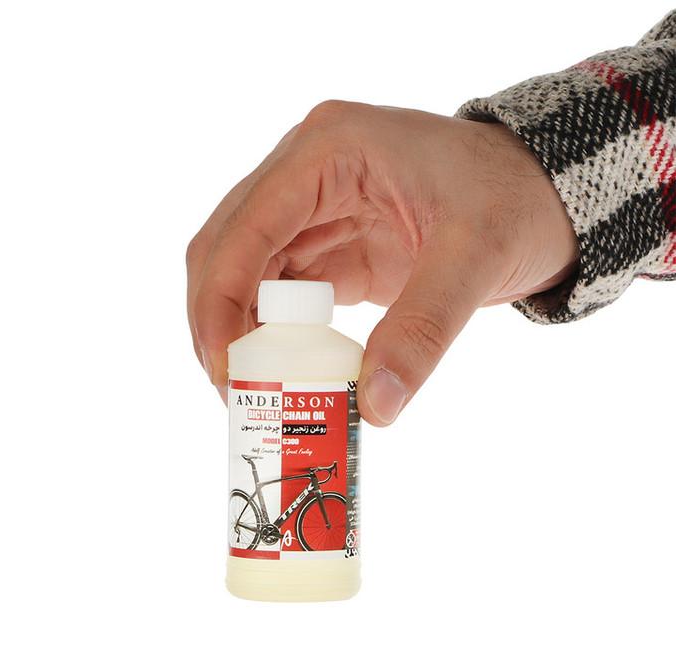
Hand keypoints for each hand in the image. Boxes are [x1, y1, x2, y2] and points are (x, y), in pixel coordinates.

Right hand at [187, 100, 578, 425]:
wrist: (539, 193)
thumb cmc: (513, 200)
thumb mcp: (476, 258)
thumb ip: (423, 330)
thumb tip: (374, 407)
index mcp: (329, 150)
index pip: (247, 225)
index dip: (221, 298)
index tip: (223, 366)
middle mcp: (305, 171)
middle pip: (224, 248)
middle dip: (218, 321)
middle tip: (231, 389)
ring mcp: (310, 208)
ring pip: (241, 272)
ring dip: (238, 331)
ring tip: (249, 387)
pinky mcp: (325, 243)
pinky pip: (276, 290)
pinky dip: (269, 333)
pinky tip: (278, 368)